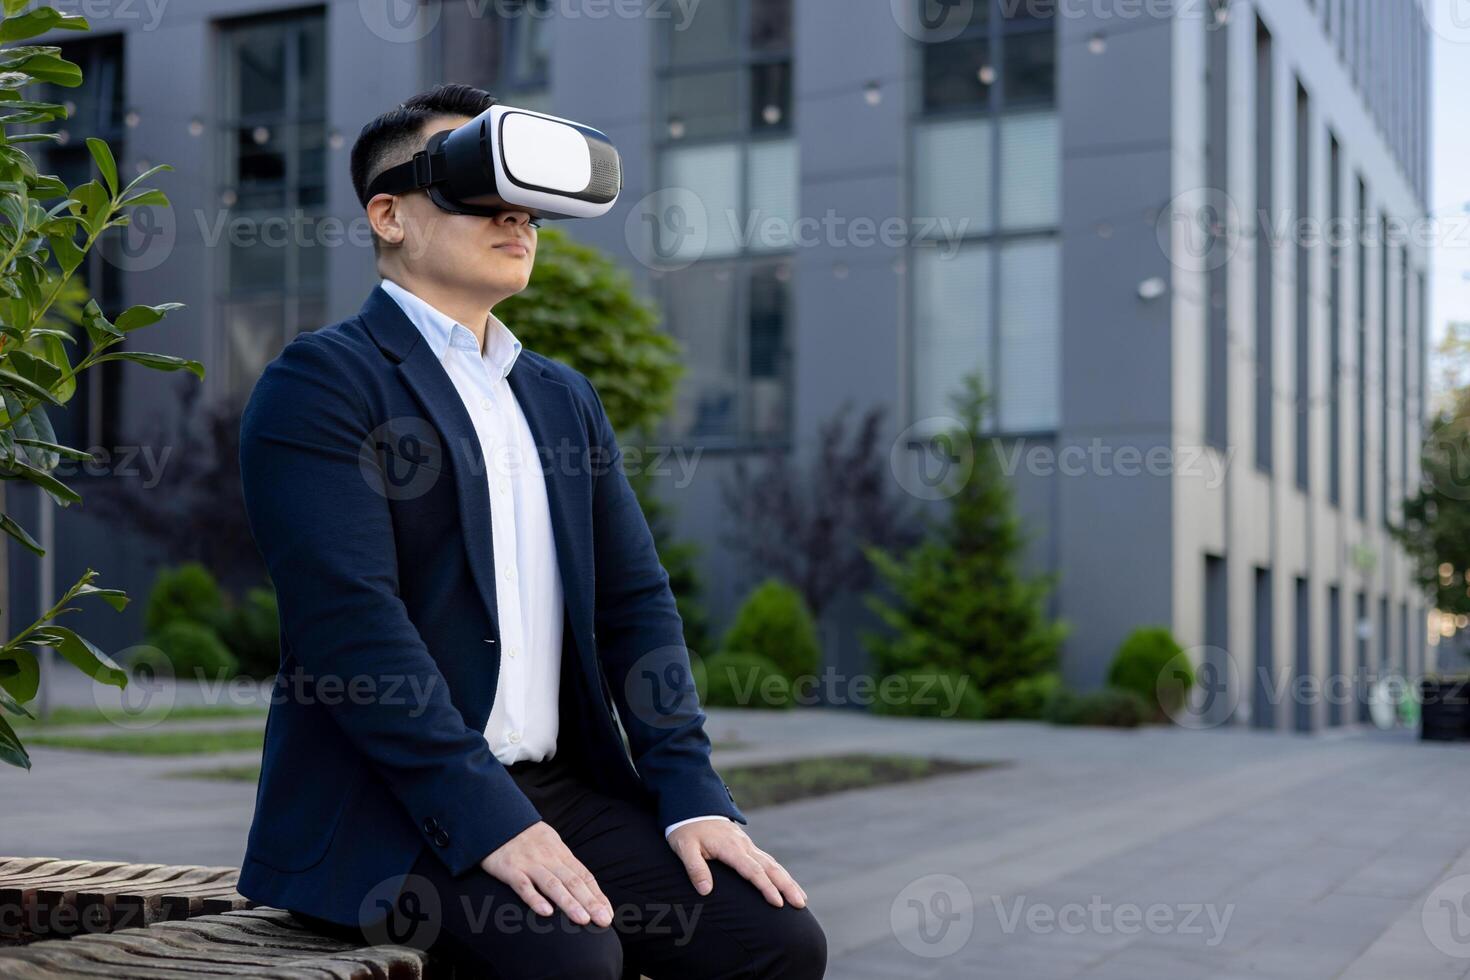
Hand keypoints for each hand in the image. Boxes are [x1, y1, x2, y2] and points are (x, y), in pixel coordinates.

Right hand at [480, 821, 612, 926]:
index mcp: (561, 854)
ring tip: (582, 919)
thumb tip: (583, 885)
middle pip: (573, 882)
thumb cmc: (528, 838)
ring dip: (569, 903)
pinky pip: (523, 885)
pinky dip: (535, 898)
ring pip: (553, 885)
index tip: (608, 913)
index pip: (584, 876)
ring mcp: (530, 864)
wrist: (498, 818)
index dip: (597, 895)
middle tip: (603, 920)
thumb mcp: (551, 844)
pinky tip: (546, 912)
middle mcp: (549, 859)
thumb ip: (564, 864)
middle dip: (590, 902)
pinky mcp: (510, 869)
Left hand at [667, 820, 806, 908]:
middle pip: (770, 867)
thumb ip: (695, 868)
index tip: (778, 903)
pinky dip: (780, 873)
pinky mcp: (746, 846)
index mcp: (730, 847)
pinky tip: (786, 883)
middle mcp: (743, 845)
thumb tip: (705, 891)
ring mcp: (747, 845)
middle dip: (787, 886)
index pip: (752, 870)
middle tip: (800, 904)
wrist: (691, 806)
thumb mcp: (684, 848)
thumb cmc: (686, 829)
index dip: (765, 887)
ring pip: (772, 864)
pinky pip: (767, 861)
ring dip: (788, 881)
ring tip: (801, 899)